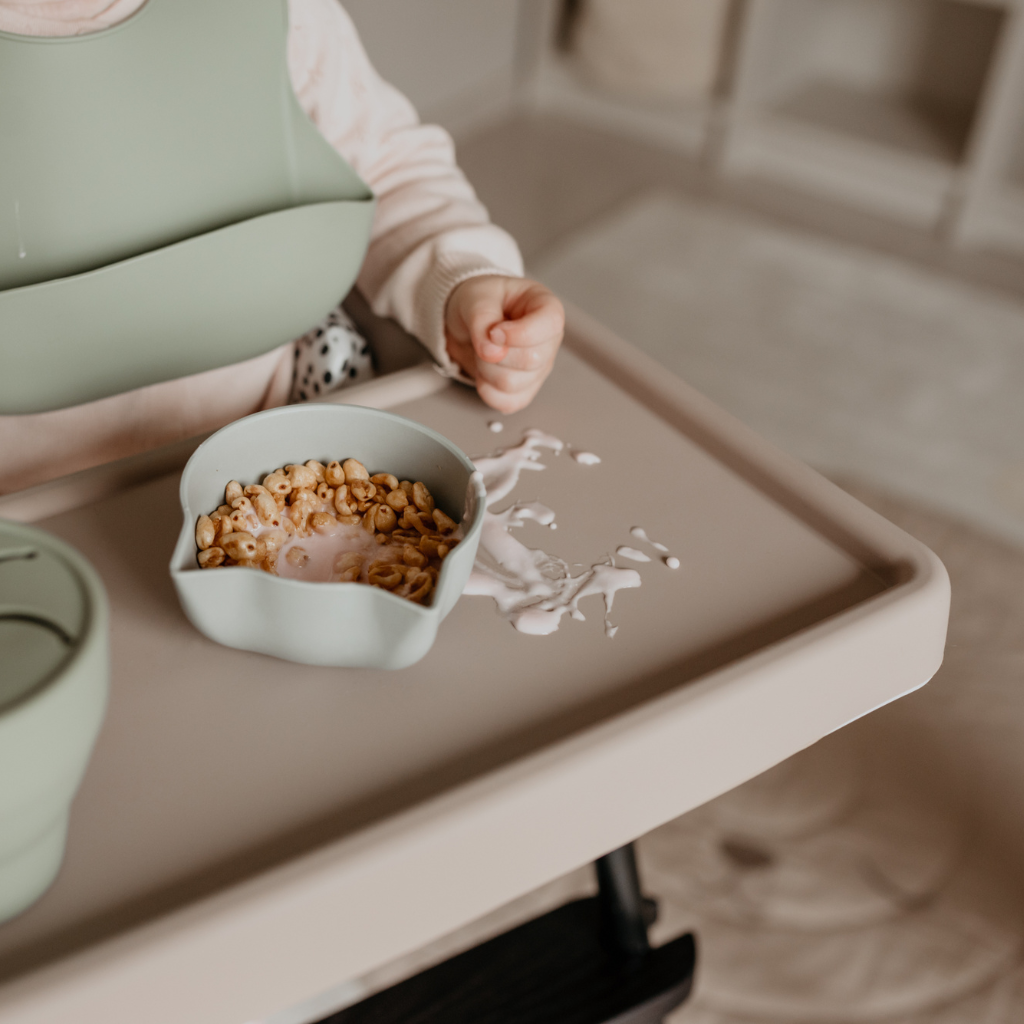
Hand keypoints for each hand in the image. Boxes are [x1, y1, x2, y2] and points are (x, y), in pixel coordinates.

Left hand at [444, 276, 564, 413]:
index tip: (494, 331)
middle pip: (531, 360)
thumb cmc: (479, 302)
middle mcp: (548, 340)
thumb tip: (492, 351)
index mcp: (545, 307)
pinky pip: (508, 402)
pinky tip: (484, 372)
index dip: (521, 333)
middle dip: (495, 353)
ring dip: (486, 370)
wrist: (465, 323)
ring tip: (482, 352)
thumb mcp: (476, 298)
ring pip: (514, 384)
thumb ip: (482, 319)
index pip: (550, 324)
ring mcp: (539, 369)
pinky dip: (487, 390)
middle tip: (483, 338)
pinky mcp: (525, 390)